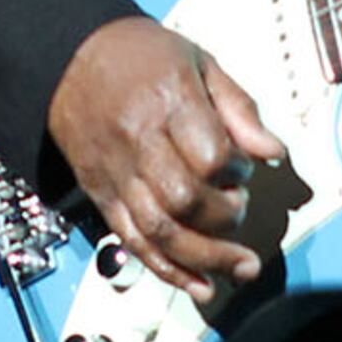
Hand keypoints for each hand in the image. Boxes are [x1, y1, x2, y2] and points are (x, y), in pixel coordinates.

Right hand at [45, 16, 287, 301]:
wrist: (70, 58)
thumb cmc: (140, 57)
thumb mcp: (199, 63)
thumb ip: (238, 109)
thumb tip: (272, 151)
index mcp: (168, 103)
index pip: (209, 156)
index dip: (236, 171)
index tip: (243, 169)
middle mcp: (138, 142)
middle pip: (184, 200)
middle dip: (224, 218)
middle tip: (239, 209)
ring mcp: (117, 173)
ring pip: (159, 231)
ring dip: (204, 259)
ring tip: (239, 269)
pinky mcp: (102, 195)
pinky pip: (133, 241)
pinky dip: (167, 269)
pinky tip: (197, 283)